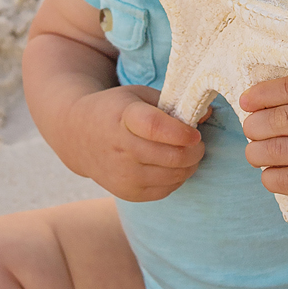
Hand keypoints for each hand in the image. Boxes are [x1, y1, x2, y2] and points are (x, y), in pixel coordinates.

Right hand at [68, 85, 206, 201]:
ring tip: (187, 153)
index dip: (182, 132)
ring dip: (190, 165)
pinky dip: (177, 178)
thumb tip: (208, 113)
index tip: (195, 133)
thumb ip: (173, 103)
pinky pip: (166, 190)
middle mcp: (121, 148)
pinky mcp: (127, 192)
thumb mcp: (138, 96)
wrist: (79, 136)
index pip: (155, 127)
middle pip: (172, 156)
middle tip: (198, 143)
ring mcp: (123, 174)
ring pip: (174, 176)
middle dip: (195, 151)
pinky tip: (172, 166)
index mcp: (124, 117)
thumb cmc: (116, 110)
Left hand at [240, 73, 287, 216]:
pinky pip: (285, 180)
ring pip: (277, 150)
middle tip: (250, 132)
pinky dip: (269, 177)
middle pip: (280, 120)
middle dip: (253, 127)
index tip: (246, 102)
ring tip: (255, 153)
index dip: (262, 94)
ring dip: (255, 153)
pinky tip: (271, 173)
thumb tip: (253, 100)